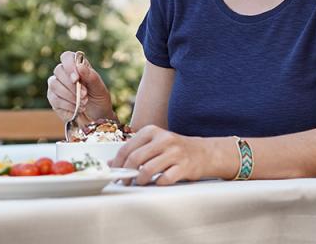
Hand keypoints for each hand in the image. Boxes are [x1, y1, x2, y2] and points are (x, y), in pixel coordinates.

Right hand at [45, 50, 114, 123]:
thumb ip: (91, 76)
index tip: (77, 78)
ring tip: (83, 103)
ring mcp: (57, 85)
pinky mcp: (53, 98)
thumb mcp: (100, 88)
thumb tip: (79, 66)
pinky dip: (67, 105)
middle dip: (72, 85)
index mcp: (77, 66)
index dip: (69, 65)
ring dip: (69, 96)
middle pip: (58, 70)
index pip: (67, 57)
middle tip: (85, 96)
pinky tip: (76, 109)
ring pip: (54, 84)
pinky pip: (54, 98)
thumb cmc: (99, 99)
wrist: (97, 117)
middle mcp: (65, 73)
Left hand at [111, 125, 230, 185]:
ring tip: (140, 182)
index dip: (117, 163)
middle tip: (125, 181)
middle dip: (126, 173)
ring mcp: (175, 152)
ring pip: (148, 169)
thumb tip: (111, 163)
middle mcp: (163, 139)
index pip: (126, 148)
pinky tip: (157, 182)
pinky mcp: (185, 166)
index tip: (114, 172)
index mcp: (152, 131)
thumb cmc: (174, 149)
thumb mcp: (153, 144)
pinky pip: (165, 179)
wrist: (203, 153)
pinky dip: (157, 183)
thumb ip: (133, 151)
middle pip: (135, 158)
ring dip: (140, 180)